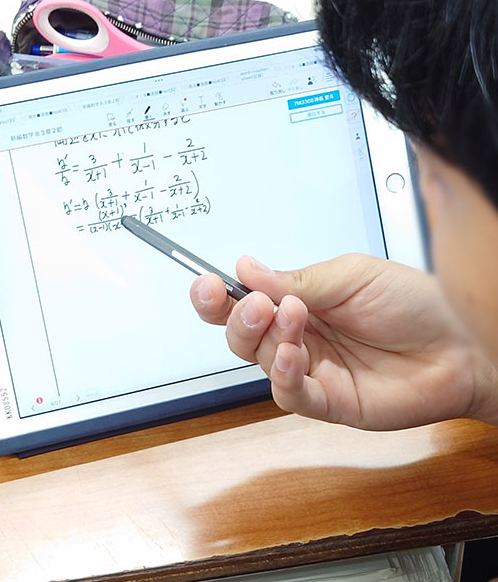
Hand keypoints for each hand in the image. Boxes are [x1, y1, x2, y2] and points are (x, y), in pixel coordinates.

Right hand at [190, 254, 497, 429]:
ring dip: (267, 338)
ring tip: (290, 316)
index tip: (206, 284)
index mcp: (300, 302)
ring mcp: (313, 370)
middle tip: (254, 303)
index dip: (218, 296)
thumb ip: (295, 278)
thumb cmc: (416, 304)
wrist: (464, 344)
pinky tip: (295, 354)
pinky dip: (285, 375)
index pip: (243, 301)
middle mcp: (299, 337)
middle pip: (241, 334)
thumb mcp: (351, 276)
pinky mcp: (330, 402)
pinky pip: (291, 395)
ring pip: (262, 362)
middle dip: (236, 317)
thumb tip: (245, 269)